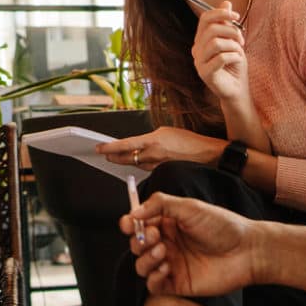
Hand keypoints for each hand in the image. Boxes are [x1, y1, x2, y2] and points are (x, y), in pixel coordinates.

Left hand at [96, 126, 220, 170]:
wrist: (207, 155)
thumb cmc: (190, 142)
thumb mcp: (167, 132)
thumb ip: (150, 138)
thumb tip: (139, 143)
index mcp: (153, 141)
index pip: (125, 144)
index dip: (109, 147)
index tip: (98, 147)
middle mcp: (153, 155)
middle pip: (126, 158)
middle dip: (113, 156)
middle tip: (103, 154)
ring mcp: (157, 166)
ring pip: (135, 164)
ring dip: (125, 161)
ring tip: (114, 158)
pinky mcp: (162, 172)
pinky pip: (146, 169)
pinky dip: (139, 165)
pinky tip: (135, 162)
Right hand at [119, 192, 257, 297]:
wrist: (247, 251)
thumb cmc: (223, 226)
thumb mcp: (190, 207)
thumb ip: (160, 205)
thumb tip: (135, 212)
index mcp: (168, 223)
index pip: (140, 223)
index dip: (129, 223)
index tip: (128, 223)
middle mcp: (167, 243)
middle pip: (137, 244)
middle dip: (139, 240)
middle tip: (154, 236)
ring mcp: (172, 264)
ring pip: (142, 265)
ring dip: (146, 258)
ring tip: (164, 251)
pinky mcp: (177, 284)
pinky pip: (153, 285)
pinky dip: (153, 278)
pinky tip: (166, 268)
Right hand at [191, 5, 248, 103]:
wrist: (237, 89)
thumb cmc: (234, 65)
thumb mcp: (233, 40)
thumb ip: (227, 23)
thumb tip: (226, 2)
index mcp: (201, 40)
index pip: (205, 18)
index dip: (221, 13)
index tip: (237, 16)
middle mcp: (196, 49)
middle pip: (212, 29)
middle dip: (232, 31)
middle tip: (242, 40)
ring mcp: (198, 62)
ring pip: (216, 43)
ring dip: (233, 45)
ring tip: (239, 52)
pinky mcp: (205, 73)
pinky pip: (220, 58)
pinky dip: (234, 56)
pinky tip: (238, 60)